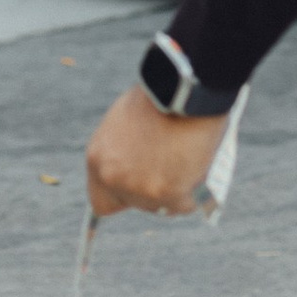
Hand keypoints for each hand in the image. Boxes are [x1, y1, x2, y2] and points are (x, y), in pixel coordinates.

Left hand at [86, 83, 229, 218]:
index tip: (134, 195)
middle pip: (135, 204)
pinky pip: (184, 205)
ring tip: (187, 167)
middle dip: (152, 191)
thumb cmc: (159, 98)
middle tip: (169, 172)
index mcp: (97, 159)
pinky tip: (199, 173)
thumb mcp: (125, 123)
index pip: (100, 201)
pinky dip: (194, 193)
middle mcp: (114, 179)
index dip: (120, 198)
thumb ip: (122, 151)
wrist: (183, 90)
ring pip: (161, 206)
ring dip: (174, 192)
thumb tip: (135, 167)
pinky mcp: (170, 194)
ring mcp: (142, 190)